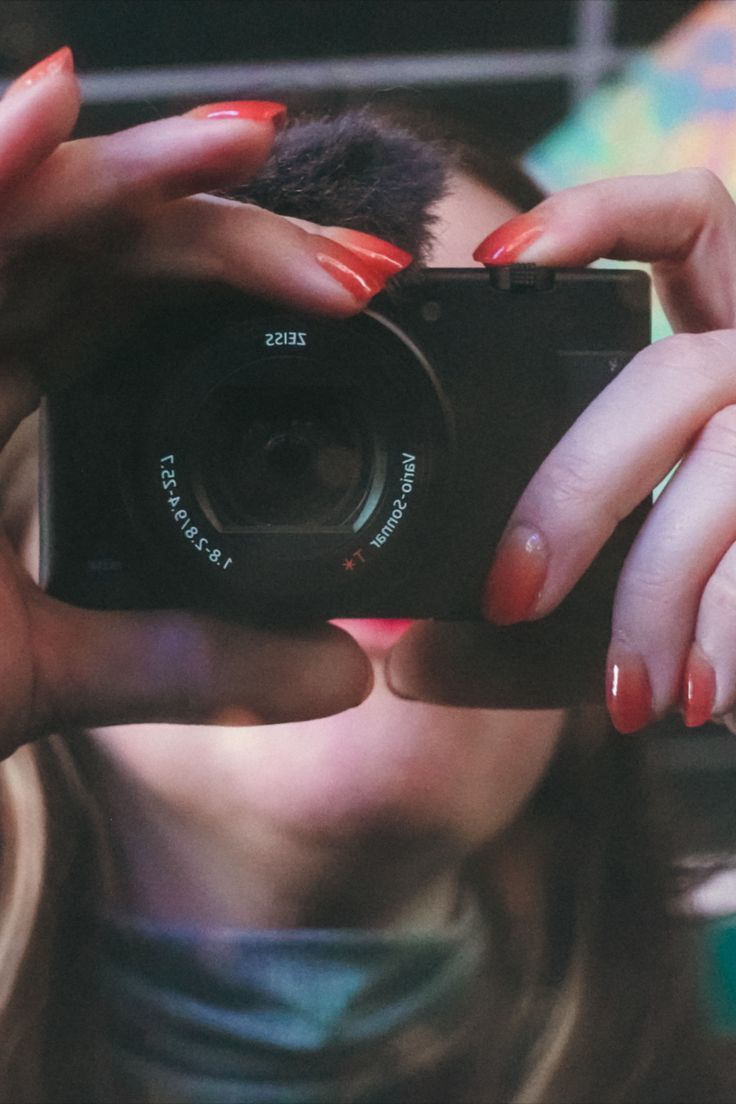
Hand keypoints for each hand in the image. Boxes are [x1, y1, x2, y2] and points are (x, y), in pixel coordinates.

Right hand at [0, 49, 413, 756]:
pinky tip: (50, 104)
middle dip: (239, 243)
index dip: (254, 300)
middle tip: (356, 265)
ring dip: (142, 170)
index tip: (357, 306)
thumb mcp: (56, 665)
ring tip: (251, 143)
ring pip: (36, 213)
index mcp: (23, 397)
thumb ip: (193, 661)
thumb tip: (343, 678)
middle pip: (119, 253)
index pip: (152, 318)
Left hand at [388, 169, 735, 731]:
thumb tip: (407, 663)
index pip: (685, 225)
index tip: (496, 261)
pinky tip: (708, 697)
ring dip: (662, 588)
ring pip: (732, 467)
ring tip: (626, 689)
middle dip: (579, 488)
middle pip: (672, 377)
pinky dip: (731, 628)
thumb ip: (523, 635)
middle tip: (512, 594)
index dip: (602, 214)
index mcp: (714, 362)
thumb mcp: (609, 616)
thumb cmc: (711, 621)